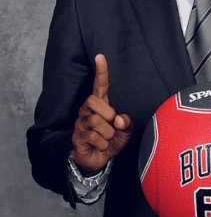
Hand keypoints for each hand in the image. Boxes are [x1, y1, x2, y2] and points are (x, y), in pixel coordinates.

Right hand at [72, 54, 132, 174]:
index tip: (100, 55)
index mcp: (100, 104)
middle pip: (92, 100)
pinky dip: (103, 144)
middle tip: (112, 124)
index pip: (99, 84)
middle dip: (107, 113)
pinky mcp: (77, 137)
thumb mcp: (125, 130)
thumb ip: (127, 123)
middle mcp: (87, 110)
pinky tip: (101, 146)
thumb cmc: (112, 140)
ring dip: (108, 133)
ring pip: (95, 121)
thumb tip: (119, 119)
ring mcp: (80, 123)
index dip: (101, 71)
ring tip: (107, 138)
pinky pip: (93, 137)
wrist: (99, 160)